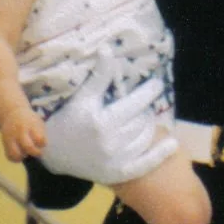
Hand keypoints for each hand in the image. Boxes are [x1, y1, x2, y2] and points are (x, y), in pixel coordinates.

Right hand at [0, 105, 46, 161]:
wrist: (12, 113)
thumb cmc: (29, 120)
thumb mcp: (38, 121)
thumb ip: (41, 133)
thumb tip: (43, 146)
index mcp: (31, 125)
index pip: (39, 138)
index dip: (43, 143)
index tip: (43, 143)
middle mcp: (20, 131)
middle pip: (28, 147)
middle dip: (35, 152)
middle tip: (38, 152)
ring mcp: (10, 137)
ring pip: (15, 153)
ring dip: (23, 156)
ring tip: (26, 154)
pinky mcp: (4, 142)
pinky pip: (8, 155)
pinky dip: (14, 158)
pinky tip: (20, 155)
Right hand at [37, 67, 175, 184]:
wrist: (51, 153)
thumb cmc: (66, 120)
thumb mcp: (81, 98)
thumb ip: (98, 77)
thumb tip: (108, 49)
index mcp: (101, 122)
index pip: (135, 103)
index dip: (149, 91)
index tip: (157, 83)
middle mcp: (109, 143)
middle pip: (141, 120)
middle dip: (145, 108)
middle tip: (145, 101)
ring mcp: (114, 161)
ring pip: (145, 137)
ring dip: (149, 126)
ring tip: (145, 117)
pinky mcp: (116, 174)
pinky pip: (144, 164)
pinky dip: (159, 154)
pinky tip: (173, 144)